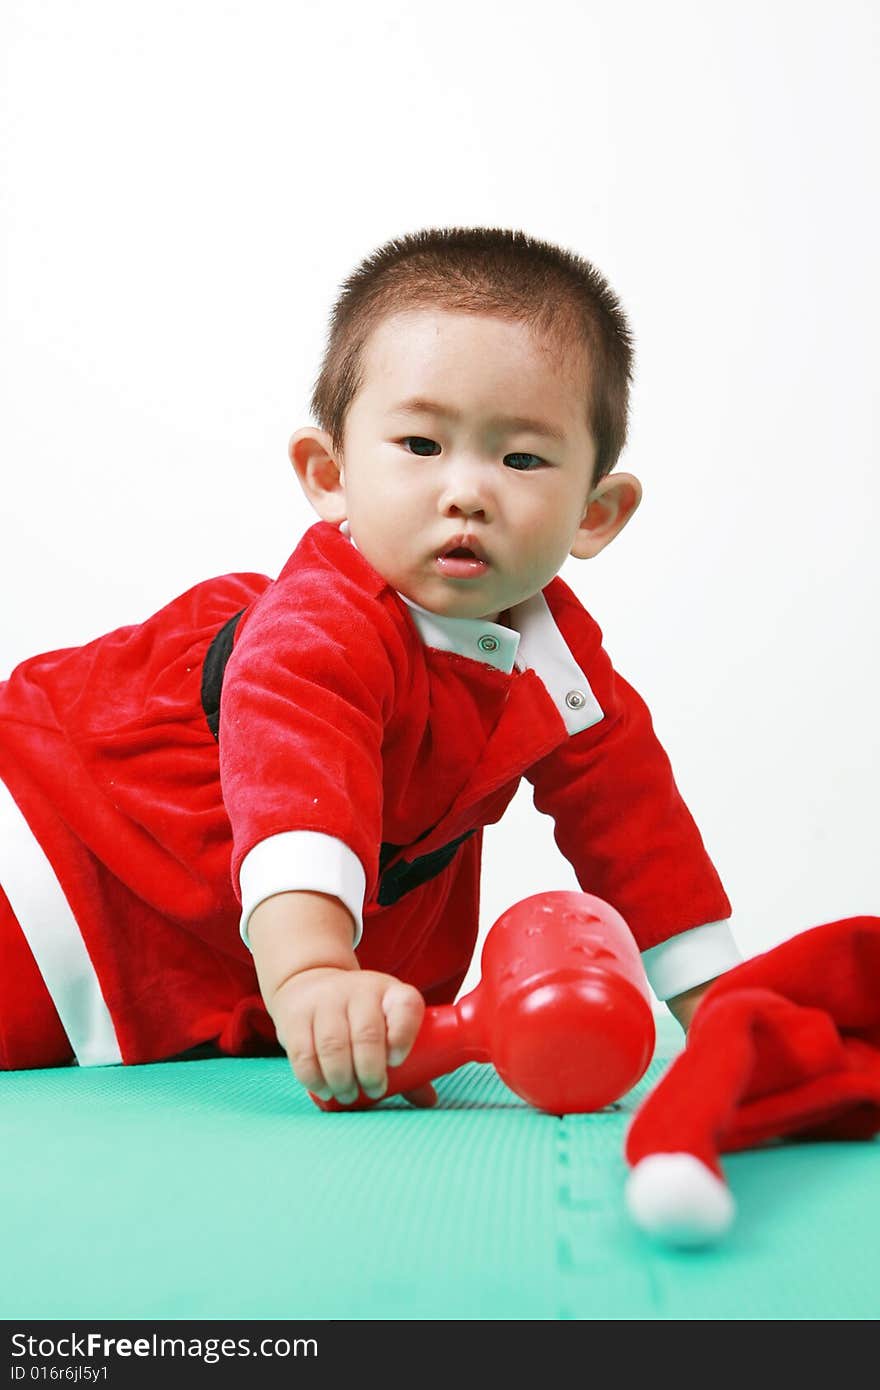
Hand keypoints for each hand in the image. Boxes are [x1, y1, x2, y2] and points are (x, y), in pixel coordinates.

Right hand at [269, 966, 437, 1107]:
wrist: (310, 980)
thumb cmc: (360, 1014)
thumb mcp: (386, 1022)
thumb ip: (409, 1059)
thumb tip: (429, 1100)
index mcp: (391, 992)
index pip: (405, 1005)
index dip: (404, 1034)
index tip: (397, 1061)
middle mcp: (359, 991)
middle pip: (367, 1034)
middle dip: (371, 1072)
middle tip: (373, 1090)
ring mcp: (326, 1001)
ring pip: (333, 1045)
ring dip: (342, 1079)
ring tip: (347, 1094)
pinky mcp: (296, 1015)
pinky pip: (303, 1052)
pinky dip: (314, 1078)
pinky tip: (323, 1089)